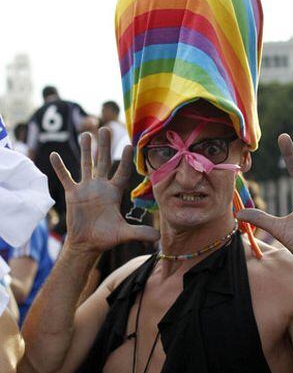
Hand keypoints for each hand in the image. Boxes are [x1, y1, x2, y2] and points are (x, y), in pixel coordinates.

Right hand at [50, 127, 158, 253]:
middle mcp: (101, 186)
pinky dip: (60, 167)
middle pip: (103, 161)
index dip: (124, 160)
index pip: (121, 172)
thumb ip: (139, 232)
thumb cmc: (106, 237)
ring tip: (86, 134)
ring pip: (85, 164)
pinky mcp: (72, 193)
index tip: (129, 145)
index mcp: (114, 192)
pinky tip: (54, 155)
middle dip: (104, 146)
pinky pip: (66, 177)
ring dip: (85, 150)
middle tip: (106, 129)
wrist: (87, 243)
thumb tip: (157, 237)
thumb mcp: (124, 233)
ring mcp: (86, 188)